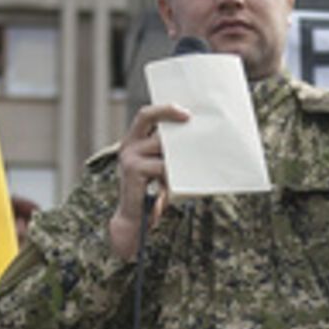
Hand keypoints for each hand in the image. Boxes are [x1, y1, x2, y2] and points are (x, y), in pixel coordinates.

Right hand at [108, 103, 189, 259]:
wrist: (134, 218)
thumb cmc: (152, 190)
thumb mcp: (160, 167)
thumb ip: (168, 152)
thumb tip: (194, 137)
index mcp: (133, 140)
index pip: (147, 115)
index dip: (165, 110)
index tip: (187, 114)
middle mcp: (128, 145)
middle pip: (158, 130)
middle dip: (179, 134)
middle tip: (200, 136)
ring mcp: (129, 157)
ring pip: (164, 149)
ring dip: (179, 160)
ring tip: (192, 167)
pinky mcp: (133, 170)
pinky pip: (163, 166)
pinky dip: (173, 176)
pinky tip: (177, 186)